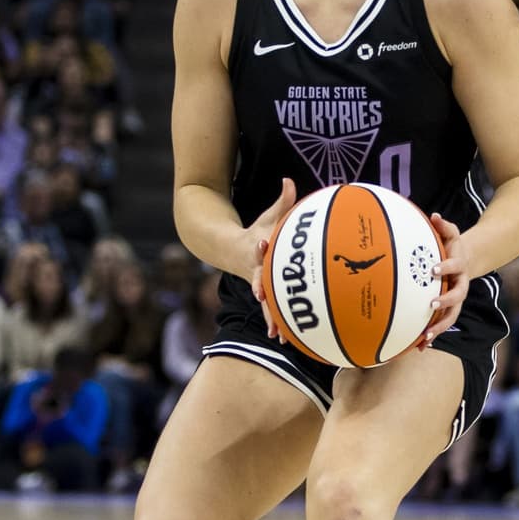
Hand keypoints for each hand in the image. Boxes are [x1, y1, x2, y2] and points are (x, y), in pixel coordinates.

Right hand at [243, 176, 298, 338]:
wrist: (229, 249)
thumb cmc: (256, 231)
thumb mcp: (268, 217)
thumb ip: (282, 201)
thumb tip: (289, 179)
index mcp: (256, 249)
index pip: (257, 247)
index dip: (258, 247)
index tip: (260, 246)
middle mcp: (254, 269)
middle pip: (258, 279)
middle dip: (260, 288)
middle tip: (261, 296)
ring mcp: (257, 284)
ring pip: (264, 302)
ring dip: (270, 317)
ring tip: (278, 335)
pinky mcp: (262, 295)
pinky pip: (270, 311)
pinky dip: (276, 323)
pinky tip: (285, 339)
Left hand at [418, 213, 471, 348]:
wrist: (466, 261)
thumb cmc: (451, 247)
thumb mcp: (450, 234)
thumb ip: (444, 226)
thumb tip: (434, 216)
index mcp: (459, 267)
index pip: (454, 266)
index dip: (445, 268)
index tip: (433, 269)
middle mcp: (460, 285)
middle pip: (457, 297)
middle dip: (445, 302)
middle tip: (431, 304)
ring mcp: (456, 300)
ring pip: (451, 316)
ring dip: (439, 327)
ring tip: (425, 337)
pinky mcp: (449, 311)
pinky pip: (442, 325)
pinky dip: (432, 336)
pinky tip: (418, 347)